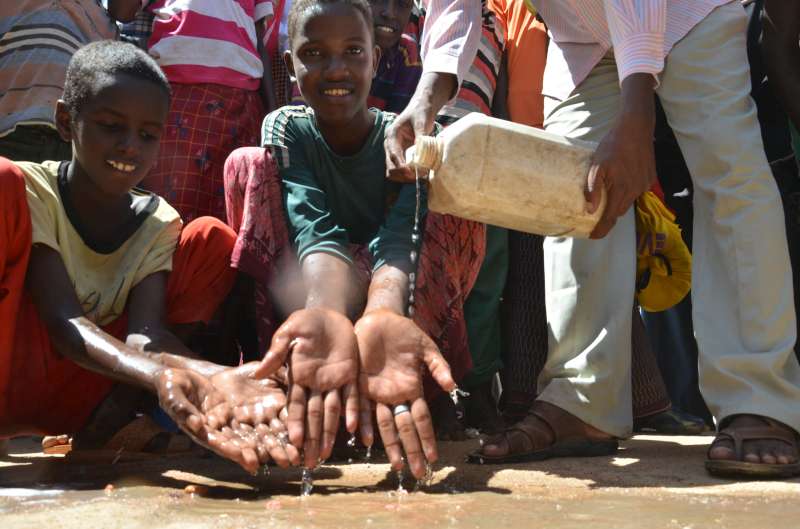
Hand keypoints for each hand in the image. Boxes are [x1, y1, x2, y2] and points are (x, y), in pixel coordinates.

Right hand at [155, 367, 294, 472]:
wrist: (185, 375)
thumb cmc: (173, 386)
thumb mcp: (173, 394)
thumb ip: (182, 410)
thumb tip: (196, 425)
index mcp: (202, 430)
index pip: (221, 444)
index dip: (236, 453)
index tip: (251, 461)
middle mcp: (221, 430)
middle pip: (245, 445)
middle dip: (265, 453)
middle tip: (283, 462)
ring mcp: (234, 420)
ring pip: (257, 435)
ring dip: (275, 446)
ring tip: (294, 455)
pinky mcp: (244, 409)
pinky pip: (261, 417)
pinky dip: (275, 425)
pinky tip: (291, 434)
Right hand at [255, 308, 358, 467]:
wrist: (330, 311)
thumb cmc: (306, 321)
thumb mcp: (289, 333)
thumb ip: (277, 352)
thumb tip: (259, 373)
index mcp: (299, 376)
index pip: (296, 405)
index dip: (296, 424)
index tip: (294, 443)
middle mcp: (316, 384)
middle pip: (314, 416)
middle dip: (312, 439)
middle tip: (311, 462)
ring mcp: (335, 381)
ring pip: (333, 412)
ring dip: (331, 433)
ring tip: (328, 454)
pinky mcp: (351, 374)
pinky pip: (355, 396)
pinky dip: (355, 412)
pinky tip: (356, 430)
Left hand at [355, 309, 455, 478]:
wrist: (380, 319)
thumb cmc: (405, 334)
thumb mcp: (426, 348)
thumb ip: (438, 366)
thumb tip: (452, 385)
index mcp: (412, 389)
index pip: (421, 419)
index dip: (427, 438)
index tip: (433, 458)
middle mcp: (395, 395)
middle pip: (404, 428)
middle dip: (411, 450)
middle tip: (417, 472)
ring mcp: (377, 392)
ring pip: (383, 424)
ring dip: (390, 444)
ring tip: (395, 464)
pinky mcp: (360, 383)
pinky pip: (361, 405)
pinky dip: (363, 421)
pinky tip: (364, 438)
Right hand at [384, 72, 455, 182]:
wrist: (422, 107)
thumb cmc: (420, 112)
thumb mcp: (421, 121)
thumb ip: (420, 136)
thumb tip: (421, 151)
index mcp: (392, 134)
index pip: (393, 154)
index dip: (401, 166)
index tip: (411, 172)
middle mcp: (390, 144)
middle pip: (390, 166)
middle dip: (402, 174)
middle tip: (417, 177)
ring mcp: (395, 150)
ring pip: (393, 171)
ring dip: (404, 177)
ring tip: (419, 177)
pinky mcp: (402, 155)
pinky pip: (401, 169)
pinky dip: (407, 174)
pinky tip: (419, 175)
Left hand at [586, 75, 656, 238]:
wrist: (636, 128)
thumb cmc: (614, 145)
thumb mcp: (597, 165)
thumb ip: (593, 189)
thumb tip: (590, 209)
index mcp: (621, 190)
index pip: (610, 218)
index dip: (601, 230)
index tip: (593, 236)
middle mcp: (635, 190)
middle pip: (619, 211)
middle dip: (608, 215)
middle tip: (595, 215)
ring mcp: (644, 184)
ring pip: (628, 200)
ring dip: (618, 201)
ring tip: (607, 195)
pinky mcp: (650, 177)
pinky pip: (637, 190)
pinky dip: (627, 190)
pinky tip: (621, 179)